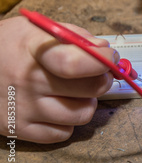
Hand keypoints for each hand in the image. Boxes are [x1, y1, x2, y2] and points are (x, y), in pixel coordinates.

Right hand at [0, 16, 117, 142]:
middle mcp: (28, 81)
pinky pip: (63, 134)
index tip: (110, 57)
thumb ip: (75, 37)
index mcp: (34, 50)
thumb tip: (105, 52)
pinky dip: (67, 122)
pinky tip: (58, 106)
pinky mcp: (18, 129)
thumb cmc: (9, 46)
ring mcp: (23, 108)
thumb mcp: (38, 29)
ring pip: (82, 114)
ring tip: (74, 92)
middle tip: (96, 75)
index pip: (76, 62)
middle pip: (90, 90)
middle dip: (102, 80)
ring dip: (86, 102)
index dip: (102, 61)